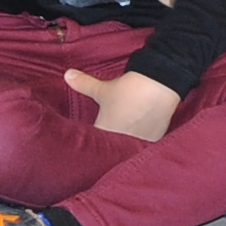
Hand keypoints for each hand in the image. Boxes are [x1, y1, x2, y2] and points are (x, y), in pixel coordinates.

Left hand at [65, 65, 179, 140]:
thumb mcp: (102, 89)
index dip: (90, 144)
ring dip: (124, 144)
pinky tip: (139, 134)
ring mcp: (138, 145)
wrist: (157, 87)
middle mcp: (120, 145)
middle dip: (108, 146)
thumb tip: (67, 75)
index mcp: (104, 135)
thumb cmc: (127, 91)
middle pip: (110, 151)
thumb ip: (84, 85)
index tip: (90, 141)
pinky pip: (143, 146)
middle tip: (106, 139)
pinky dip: (140, 141)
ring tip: (124, 135)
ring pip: (127, 149)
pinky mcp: (153, 142)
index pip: (93, 147)